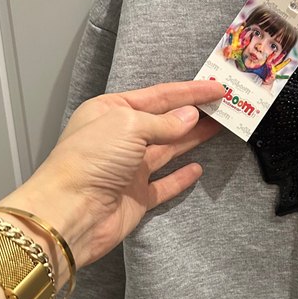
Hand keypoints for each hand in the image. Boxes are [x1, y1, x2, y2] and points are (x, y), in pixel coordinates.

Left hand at [0, 79, 225, 284]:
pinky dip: (181, 177)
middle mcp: (120, 138)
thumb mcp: (129, 126)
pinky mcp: (136, 197)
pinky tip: (198, 168)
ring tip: (221, 128)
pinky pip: (164, 184)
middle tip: (225, 106)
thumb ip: (164, 122)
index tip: (217, 87)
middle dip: (193, 113)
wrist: (72, 211)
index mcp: (111, 112)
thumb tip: (191, 117)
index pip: (158, 96)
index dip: (189, 92)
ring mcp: (129, 169)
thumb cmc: (92, 158)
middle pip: (164, 121)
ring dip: (192, 139)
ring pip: (167, 150)